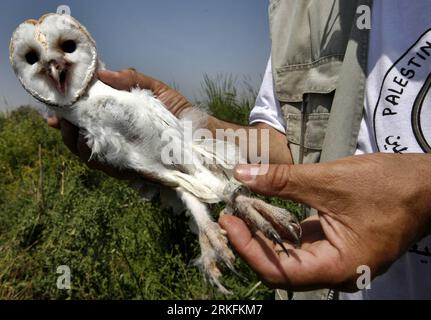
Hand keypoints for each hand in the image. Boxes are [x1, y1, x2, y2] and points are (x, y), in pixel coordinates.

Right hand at [47, 68, 191, 177]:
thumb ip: (132, 80)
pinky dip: (91, 155)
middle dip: (64, 128)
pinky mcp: (131, 168)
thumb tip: (103, 72)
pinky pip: (104, 165)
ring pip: (86, 154)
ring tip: (67, 126)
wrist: (202, 135)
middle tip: (59, 116)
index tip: (53, 107)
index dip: (67, 116)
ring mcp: (122, 156)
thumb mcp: (156, 91)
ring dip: (72, 140)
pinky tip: (83, 142)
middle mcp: (117, 140)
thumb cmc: (180, 113)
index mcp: (119, 122)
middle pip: (79, 139)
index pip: (87, 121)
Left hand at [219, 153, 430, 291]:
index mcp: (338, 267)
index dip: (249, 248)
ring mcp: (336, 258)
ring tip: (241, 211)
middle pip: (281, 267)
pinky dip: (282, 227)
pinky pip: (302, 242)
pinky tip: (266, 210)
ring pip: (290, 255)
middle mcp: (335, 270)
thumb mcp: (330, 181)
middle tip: (230, 216)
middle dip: (252, 241)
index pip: (279, 271)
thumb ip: (283, 181)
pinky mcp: (335, 242)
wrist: (426, 184)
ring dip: (265, 233)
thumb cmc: (389, 186)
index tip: (229, 223)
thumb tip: (243, 175)